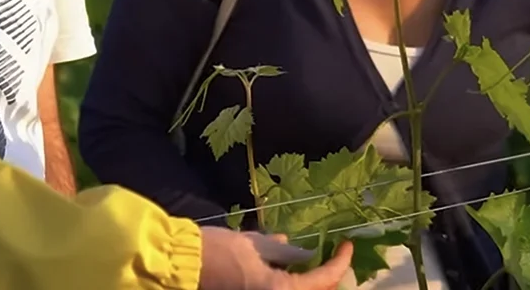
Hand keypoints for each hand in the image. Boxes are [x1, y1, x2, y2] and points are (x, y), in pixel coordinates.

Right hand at [198, 226, 352, 289]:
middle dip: (327, 278)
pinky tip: (287, 267)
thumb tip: (301, 251)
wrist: (183, 265)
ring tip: (312, 263)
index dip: (339, 262)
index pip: (323, 280)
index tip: (346, 245)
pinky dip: (289, 283)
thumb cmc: (217, 251)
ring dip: (309, 282)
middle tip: (332, 258)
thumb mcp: (252, 245)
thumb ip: (281, 251)